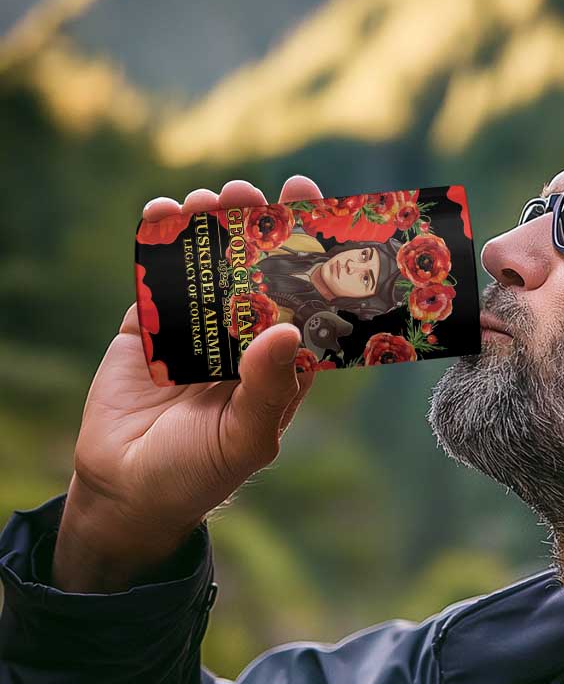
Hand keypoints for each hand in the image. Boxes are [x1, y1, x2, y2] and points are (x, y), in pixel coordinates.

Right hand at [53, 176, 324, 590]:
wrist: (126, 491)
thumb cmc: (199, 474)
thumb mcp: (244, 439)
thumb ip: (267, 388)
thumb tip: (285, 330)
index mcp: (280, 366)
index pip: (305, 304)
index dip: (313, 259)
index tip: (317, 213)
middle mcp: (243, 341)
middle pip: (258, 274)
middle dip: (259, 230)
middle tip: (255, 192)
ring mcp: (197, 330)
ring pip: (209, 267)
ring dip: (211, 229)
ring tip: (212, 198)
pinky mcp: (150, 327)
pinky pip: (157, 278)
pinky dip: (159, 244)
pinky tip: (163, 212)